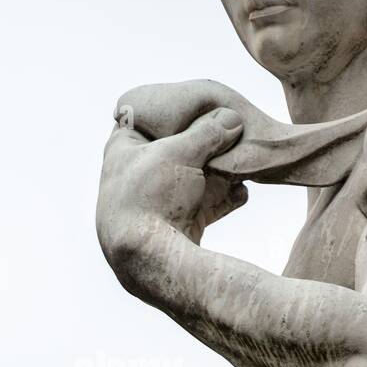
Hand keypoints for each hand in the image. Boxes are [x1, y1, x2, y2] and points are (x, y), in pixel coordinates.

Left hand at [96, 108, 246, 288]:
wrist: (151, 262)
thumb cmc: (152, 197)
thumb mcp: (181, 152)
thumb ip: (208, 132)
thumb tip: (232, 118)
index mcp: (123, 150)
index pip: (146, 119)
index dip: (174, 110)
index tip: (203, 105)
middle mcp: (136, 176)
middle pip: (177, 149)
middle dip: (207, 144)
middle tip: (234, 133)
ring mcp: (156, 202)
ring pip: (193, 178)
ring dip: (220, 172)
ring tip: (244, 163)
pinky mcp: (177, 226)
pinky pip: (204, 205)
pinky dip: (223, 198)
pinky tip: (242, 193)